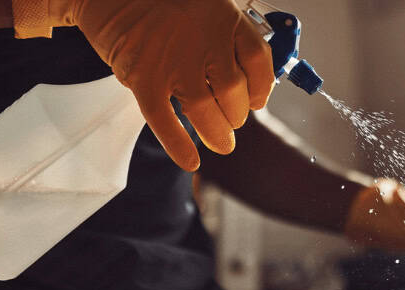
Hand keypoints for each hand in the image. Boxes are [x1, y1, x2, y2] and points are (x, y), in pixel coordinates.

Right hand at [43, 0, 274, 170]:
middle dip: (236, 114)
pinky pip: (165, 119)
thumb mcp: (202, 8)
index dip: (261, 87)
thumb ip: (222, 38)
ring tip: (221, 143)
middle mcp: (203, 37)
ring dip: (217, 132)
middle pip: (234, 90)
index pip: (257, 60)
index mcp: (223, 17)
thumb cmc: (156, 3)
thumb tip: (244, 84)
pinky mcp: (144, 76)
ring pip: (206, 109)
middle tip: (231, 121)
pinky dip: (178, 144)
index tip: (257, 101)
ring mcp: (173, 59)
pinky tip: (190, 160)